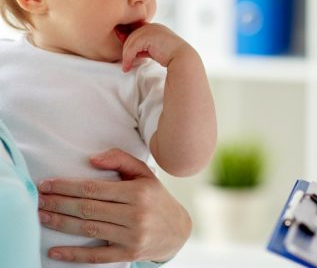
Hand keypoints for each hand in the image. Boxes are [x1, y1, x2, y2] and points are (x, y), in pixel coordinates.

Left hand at [38, 148, 191, 263]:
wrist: (177, 229)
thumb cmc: (155, 197)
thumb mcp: (144, 173)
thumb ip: (120, 159)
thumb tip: (91, 160)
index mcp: (138, 192)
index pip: (94, 189)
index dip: (68, 186)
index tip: (48, 184)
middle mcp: (135, 215)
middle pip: (88, 209)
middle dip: (59, 203)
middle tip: (39, 199)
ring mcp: (132, 237)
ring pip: (89, 230)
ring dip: (61, 223)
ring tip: (42, 216)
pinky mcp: (128, 254)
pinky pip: (96, 256)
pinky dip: (74, 254)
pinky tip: (55, 251)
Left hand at [121, 22, 190, 71]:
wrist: (182, 59)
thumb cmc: (172, 57)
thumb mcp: (155, 50)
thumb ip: (144, 48)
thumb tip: (132, 53)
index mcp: (155, 27)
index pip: (136, 32)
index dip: (128, 42)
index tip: (125, 54)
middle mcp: (152, 26)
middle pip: (131, 36)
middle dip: (126, 50)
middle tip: (125, 64)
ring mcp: (150, 29)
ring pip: (130, 41)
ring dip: (126, 56)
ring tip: (126, 67)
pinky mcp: (148, 36)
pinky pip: (132, 47)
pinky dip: (128, 57)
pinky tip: (128, 66)